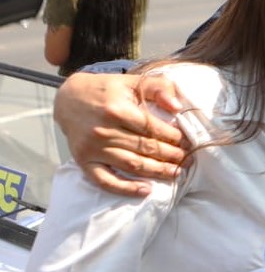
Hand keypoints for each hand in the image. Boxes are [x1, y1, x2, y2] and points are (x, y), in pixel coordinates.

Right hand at [55, 72, 188, 195]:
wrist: (69, 98)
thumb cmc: (108, 90)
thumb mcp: (134, 81)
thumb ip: (159, 88)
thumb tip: (178, 106)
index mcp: (117, 110)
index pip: (152, 128)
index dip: (174, 137)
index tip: (187, 142)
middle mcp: (103, 131)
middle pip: (145, 148)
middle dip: (171, 156)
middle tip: (188, 160)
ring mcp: (92, 148)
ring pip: (131, 165)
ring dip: (157, 171)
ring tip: (176, 173)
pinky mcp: (83, 161)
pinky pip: (105, 180)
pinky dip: (126, 188)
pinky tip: (146, 190)